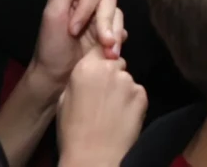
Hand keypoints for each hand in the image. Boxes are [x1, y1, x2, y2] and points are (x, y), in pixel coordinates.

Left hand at [27, 0, 125, 96]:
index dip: (87, 9)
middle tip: (100, 44)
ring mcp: (100, 21)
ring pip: (119, 15)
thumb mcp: (53, 14)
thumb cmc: (51, 47)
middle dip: (105, 23)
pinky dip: (119, 41)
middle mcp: (89, 5)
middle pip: (110, 1)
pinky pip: (123, 30)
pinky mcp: (109, 37)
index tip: (73, 29)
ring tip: (109, 54)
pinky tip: (113, 54)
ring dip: (115, 34)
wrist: (56, 80)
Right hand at [58, 47, 146, 166]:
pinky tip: (122, 118)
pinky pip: (137, 93)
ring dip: (122, 90)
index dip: (100, 60)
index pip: (99, 49)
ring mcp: (128, 81)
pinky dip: (132, 103)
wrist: (93, 156)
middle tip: (104, 98)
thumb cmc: (73, 131)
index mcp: (86, 68)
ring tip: (112, 112)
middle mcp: (109, 69)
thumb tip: (89, 74)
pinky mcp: (142, 95)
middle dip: (112, 76)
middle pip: (116, 64)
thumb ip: (79, 79)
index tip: (99, 73)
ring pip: (127, 79)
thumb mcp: (64, 99)